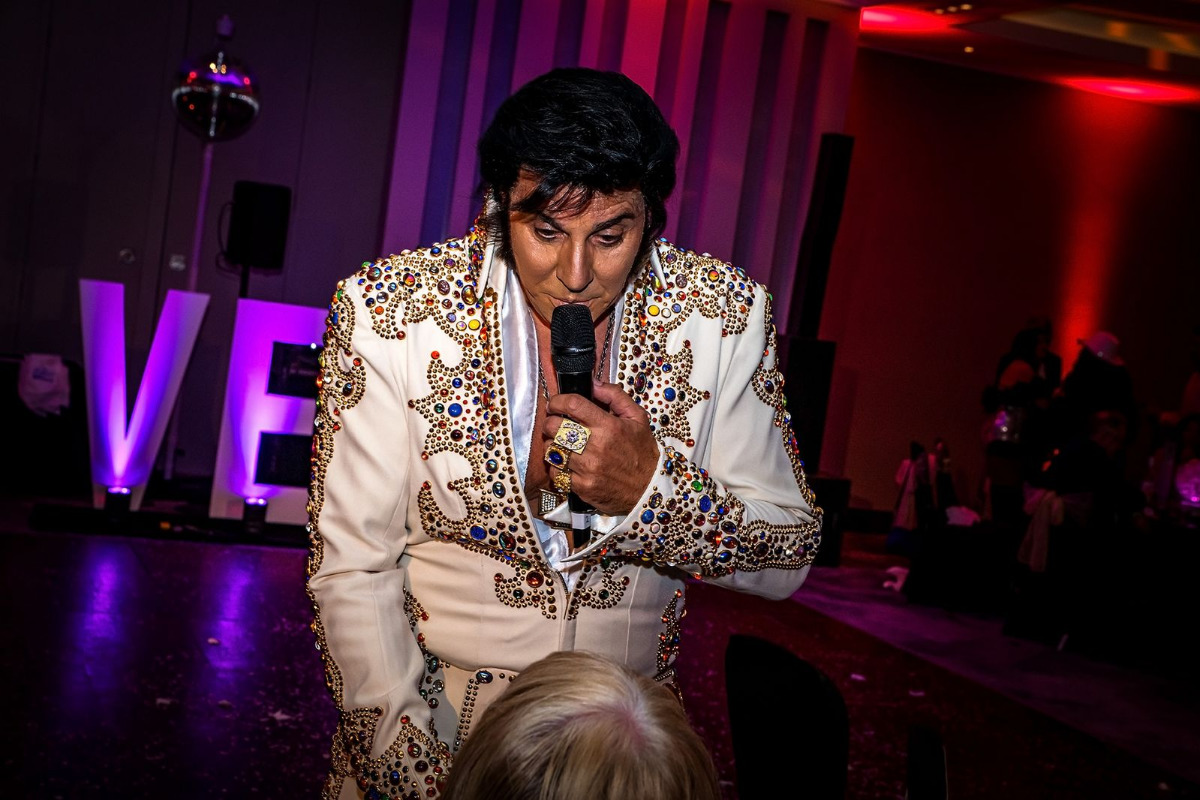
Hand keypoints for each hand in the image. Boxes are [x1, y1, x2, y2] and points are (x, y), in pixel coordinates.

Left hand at [543, 381, 658, 514]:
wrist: (649, 489)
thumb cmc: (642, 453)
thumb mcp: (637, 418)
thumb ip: (615, 396)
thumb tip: (593, 383)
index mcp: (609, 427)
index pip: (573, 405)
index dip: (558, 401)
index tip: (556, 403)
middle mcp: (596, 446)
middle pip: (555, 427)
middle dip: (550, 421)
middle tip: (554, 422)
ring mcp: (587, 468)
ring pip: (551, 450)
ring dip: (551, 444)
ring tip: (561, 443)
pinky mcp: (582, 487)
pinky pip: (556, 472)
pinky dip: (557, 466)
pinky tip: (567, 463)